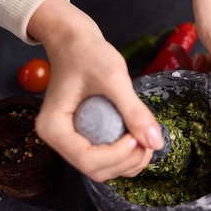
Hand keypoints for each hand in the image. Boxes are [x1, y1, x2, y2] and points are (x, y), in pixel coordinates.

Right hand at [27, 0, 163, 180]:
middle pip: (95, 170)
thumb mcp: (113, 77)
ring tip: (146, 138)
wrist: (74, 41)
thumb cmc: (86, 53)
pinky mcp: (84, 137)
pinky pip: (106, 158)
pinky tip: (139, 137)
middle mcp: (57, 140)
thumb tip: (156, 142)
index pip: (86, 159)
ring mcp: (70, 140)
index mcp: (53, 127)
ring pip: (102, 169)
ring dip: (129, 162)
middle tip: (149, 140)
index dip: (118, 155)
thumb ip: (134, 111)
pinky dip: (126, 156)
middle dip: (127, 161)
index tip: (138, 136)